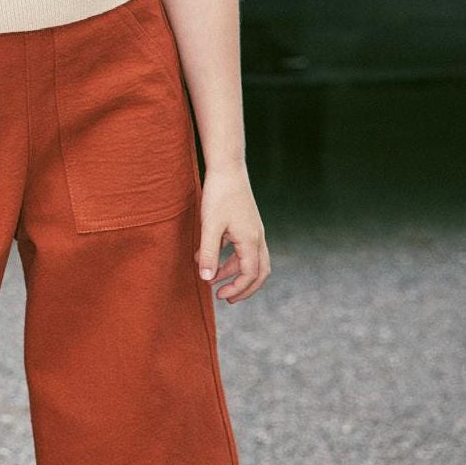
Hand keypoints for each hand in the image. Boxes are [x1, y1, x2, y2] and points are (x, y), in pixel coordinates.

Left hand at [197, 162, 269, 302]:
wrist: (227, 167)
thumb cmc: (219, 195)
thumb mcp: (210, 226)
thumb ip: (208, 254)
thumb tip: (207, 279)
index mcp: (251, 240)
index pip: (250, 274)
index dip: (237, 289)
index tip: (219, 296)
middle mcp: (257, 237)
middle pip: (259, 272)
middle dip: (244, 287)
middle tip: (225, 298)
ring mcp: (253, 229)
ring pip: (251, 259)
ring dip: (233, 272)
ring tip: (211, 278)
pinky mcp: (246, 223)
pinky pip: (242, 247)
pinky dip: (228, 256)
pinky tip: (206, 256)